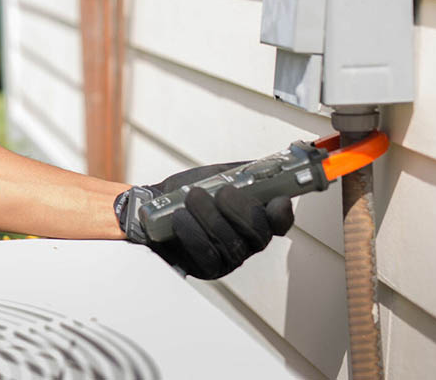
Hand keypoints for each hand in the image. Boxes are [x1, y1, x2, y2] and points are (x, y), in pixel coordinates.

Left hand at [114, 163, 294, 279]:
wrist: (153, 204)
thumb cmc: (188, 191)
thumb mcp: (217, 174)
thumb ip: (242, 173)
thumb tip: (264, 167)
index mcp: (255, 217)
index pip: (280, 221)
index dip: (282, 214)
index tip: (277, 200)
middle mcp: (247, 241)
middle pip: (259, 235)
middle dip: (240, 210)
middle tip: (223, 192)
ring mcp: (229, 257)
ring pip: (231, 244)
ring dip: (210, 216)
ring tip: (193, 197)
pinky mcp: (207, 268)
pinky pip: (207, 255)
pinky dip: (193, 232)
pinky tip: (181, 217)